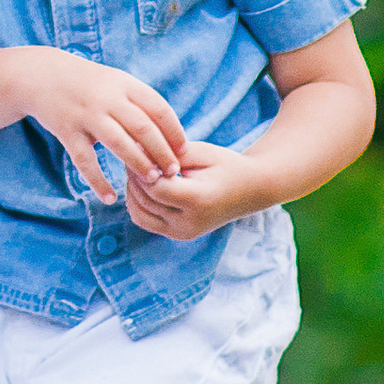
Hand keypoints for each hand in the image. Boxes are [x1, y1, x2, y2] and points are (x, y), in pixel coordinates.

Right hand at [20, 50, 187, 200]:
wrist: (43, 76)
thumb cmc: (90, 84)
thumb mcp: (117, 83)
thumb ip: (141, 104)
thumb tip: (171, 135)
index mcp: (125, 85)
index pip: (159, 109)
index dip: (175, 131)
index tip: (185, 152)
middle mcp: (108, 98)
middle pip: (143, 128)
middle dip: (162, 152)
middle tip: (174, 172)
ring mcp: (87, 115)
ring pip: (118, 143)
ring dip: (138, 164)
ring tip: (152, 181)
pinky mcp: (67, 131)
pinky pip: (85, 161)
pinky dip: (98, 181)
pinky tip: (110, 198)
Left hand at [123, 134, 272, 241]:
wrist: (250, 190)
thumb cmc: (226, 165)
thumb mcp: (201, 152)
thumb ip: (170, 153)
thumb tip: (136, 152)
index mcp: (198, 201)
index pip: (155, 187)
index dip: (142, 167)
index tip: (138, 148)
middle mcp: (189, 223)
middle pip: (145, 199)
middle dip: (134, 176)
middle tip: (132, 153)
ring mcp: (183, 233)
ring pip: (139, 213)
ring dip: (133, 189)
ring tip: (139, 168)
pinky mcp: (178, 235)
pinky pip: (145, 220)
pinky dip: (138, 202)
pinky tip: (143, 184)